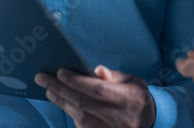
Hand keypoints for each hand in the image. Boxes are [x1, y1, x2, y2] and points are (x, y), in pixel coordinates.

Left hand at [35, 66, 155, 127]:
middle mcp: (122, 118)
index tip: (60, 71)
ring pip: (81, 117)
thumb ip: (113, 76)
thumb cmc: (137, 97)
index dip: (78, 81)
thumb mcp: (133, 81)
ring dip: (62, 102)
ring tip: (49, 89)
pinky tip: (60, 102)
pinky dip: (71, 114)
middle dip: (61, 89)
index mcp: (131, 99)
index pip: (99, 90)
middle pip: (85, 104)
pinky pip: (83, 127)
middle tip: (42, 78)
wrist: (151, 122)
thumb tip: (96, 70)